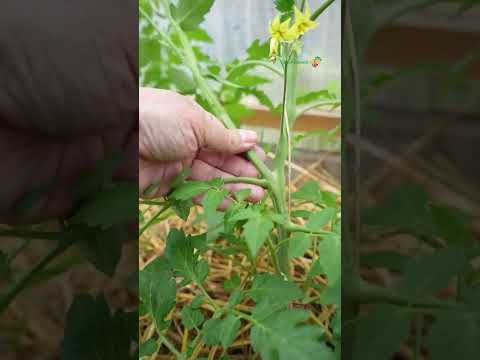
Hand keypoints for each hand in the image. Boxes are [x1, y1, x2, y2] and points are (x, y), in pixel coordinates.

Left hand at [139, 87, 265, 204]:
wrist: (113, 137)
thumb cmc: (157, 119)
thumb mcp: (195, 122)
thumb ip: (224, 137)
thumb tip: (253, 139)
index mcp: (195, 124)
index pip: (226, 140)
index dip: (245, 152)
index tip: (265, 164)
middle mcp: (188, 145)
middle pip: (221, 162)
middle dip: (243, 173)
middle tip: (265, 187)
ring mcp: (177, 167)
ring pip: (211, 180)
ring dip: (234, 189)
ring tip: (257, 198)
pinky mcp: (166, 187)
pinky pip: (194, 194)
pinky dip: (213, 200)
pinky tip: (233, 204)